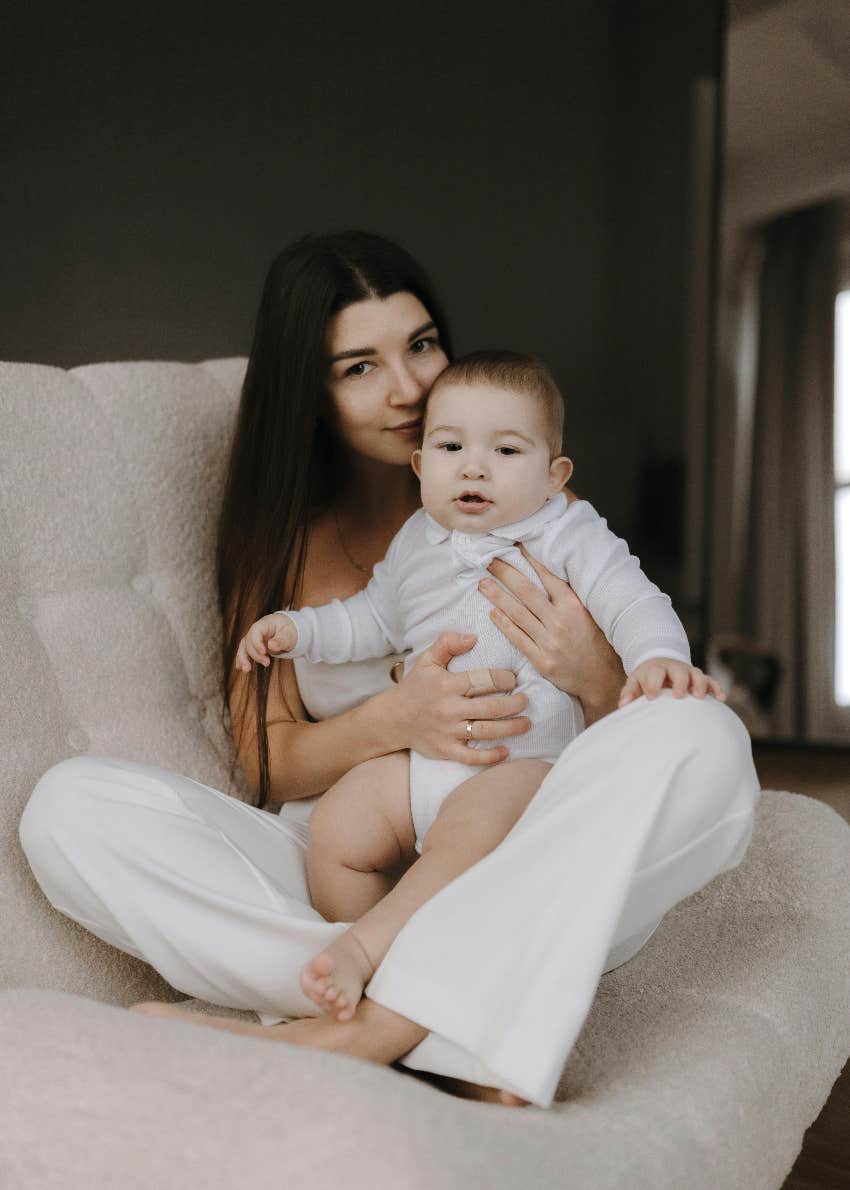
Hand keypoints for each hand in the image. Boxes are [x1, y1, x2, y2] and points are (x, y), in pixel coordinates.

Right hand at [235, 613, 295, 671]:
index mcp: (264, 624)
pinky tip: (240, 668)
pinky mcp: (253, 647)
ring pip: (244, 647)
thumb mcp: (289, 635)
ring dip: (243, 659)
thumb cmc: (288, 630)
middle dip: (256, 654)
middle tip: (267, 663)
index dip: (257, 643)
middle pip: (249, 642)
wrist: (287, 630)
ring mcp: (253, 639)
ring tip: (246, 669)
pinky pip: (244, 653)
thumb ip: (281, 640)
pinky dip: (241, 660)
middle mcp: (255, 631)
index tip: (264, 652)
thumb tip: (271, 646)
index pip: (255, 632)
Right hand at [390, 632, 530, 764]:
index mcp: (447, 685)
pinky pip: (472, 757)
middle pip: (491, 707)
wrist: (392, 719)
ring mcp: (448, 732)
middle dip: (515, 704)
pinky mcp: (446, 751)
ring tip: (527, 723)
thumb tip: (473, 637)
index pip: (484, 680)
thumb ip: (448, 643)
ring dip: (512, 728)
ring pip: (487, 731)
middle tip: (525, 700)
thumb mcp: (428, 660)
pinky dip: (491, 756)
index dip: (505, 678)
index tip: (514, 679)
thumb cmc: (416, 687)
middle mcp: (449, 709)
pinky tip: (506, 750)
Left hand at [479, 545, 624, 722]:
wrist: (601, 678)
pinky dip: (504, 624)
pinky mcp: (542, 661)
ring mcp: (550, 642)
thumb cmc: (596, 642)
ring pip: (518, 614)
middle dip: (506, 573)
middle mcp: (561, 622)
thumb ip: (569, 596)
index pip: (548, 577)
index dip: (530, 560)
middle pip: (526, 591)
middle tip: (489, 559)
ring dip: (497, 596)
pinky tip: (492, 613)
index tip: (514, 546)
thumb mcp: (589, 614)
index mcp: (574, 606)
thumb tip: (549, 572)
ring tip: (483, 583)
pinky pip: (518, 638)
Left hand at [618, 658, 725, 707]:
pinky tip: (720, 698)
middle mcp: (674, 669)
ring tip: (700, 697)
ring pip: (698, 674)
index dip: (653, 683)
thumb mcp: (636, 682)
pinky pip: (711, 681)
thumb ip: (629, 692)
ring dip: (700, 684)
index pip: (655, 673)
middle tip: (678, 695)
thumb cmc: (647, 679)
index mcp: (656, 669)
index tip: (650, 697)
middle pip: (679, 672)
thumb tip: (623, 705)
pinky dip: (716, 688)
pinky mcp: (701, 679)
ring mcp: (689, 673)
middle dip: (679, 682)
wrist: (661, 664)